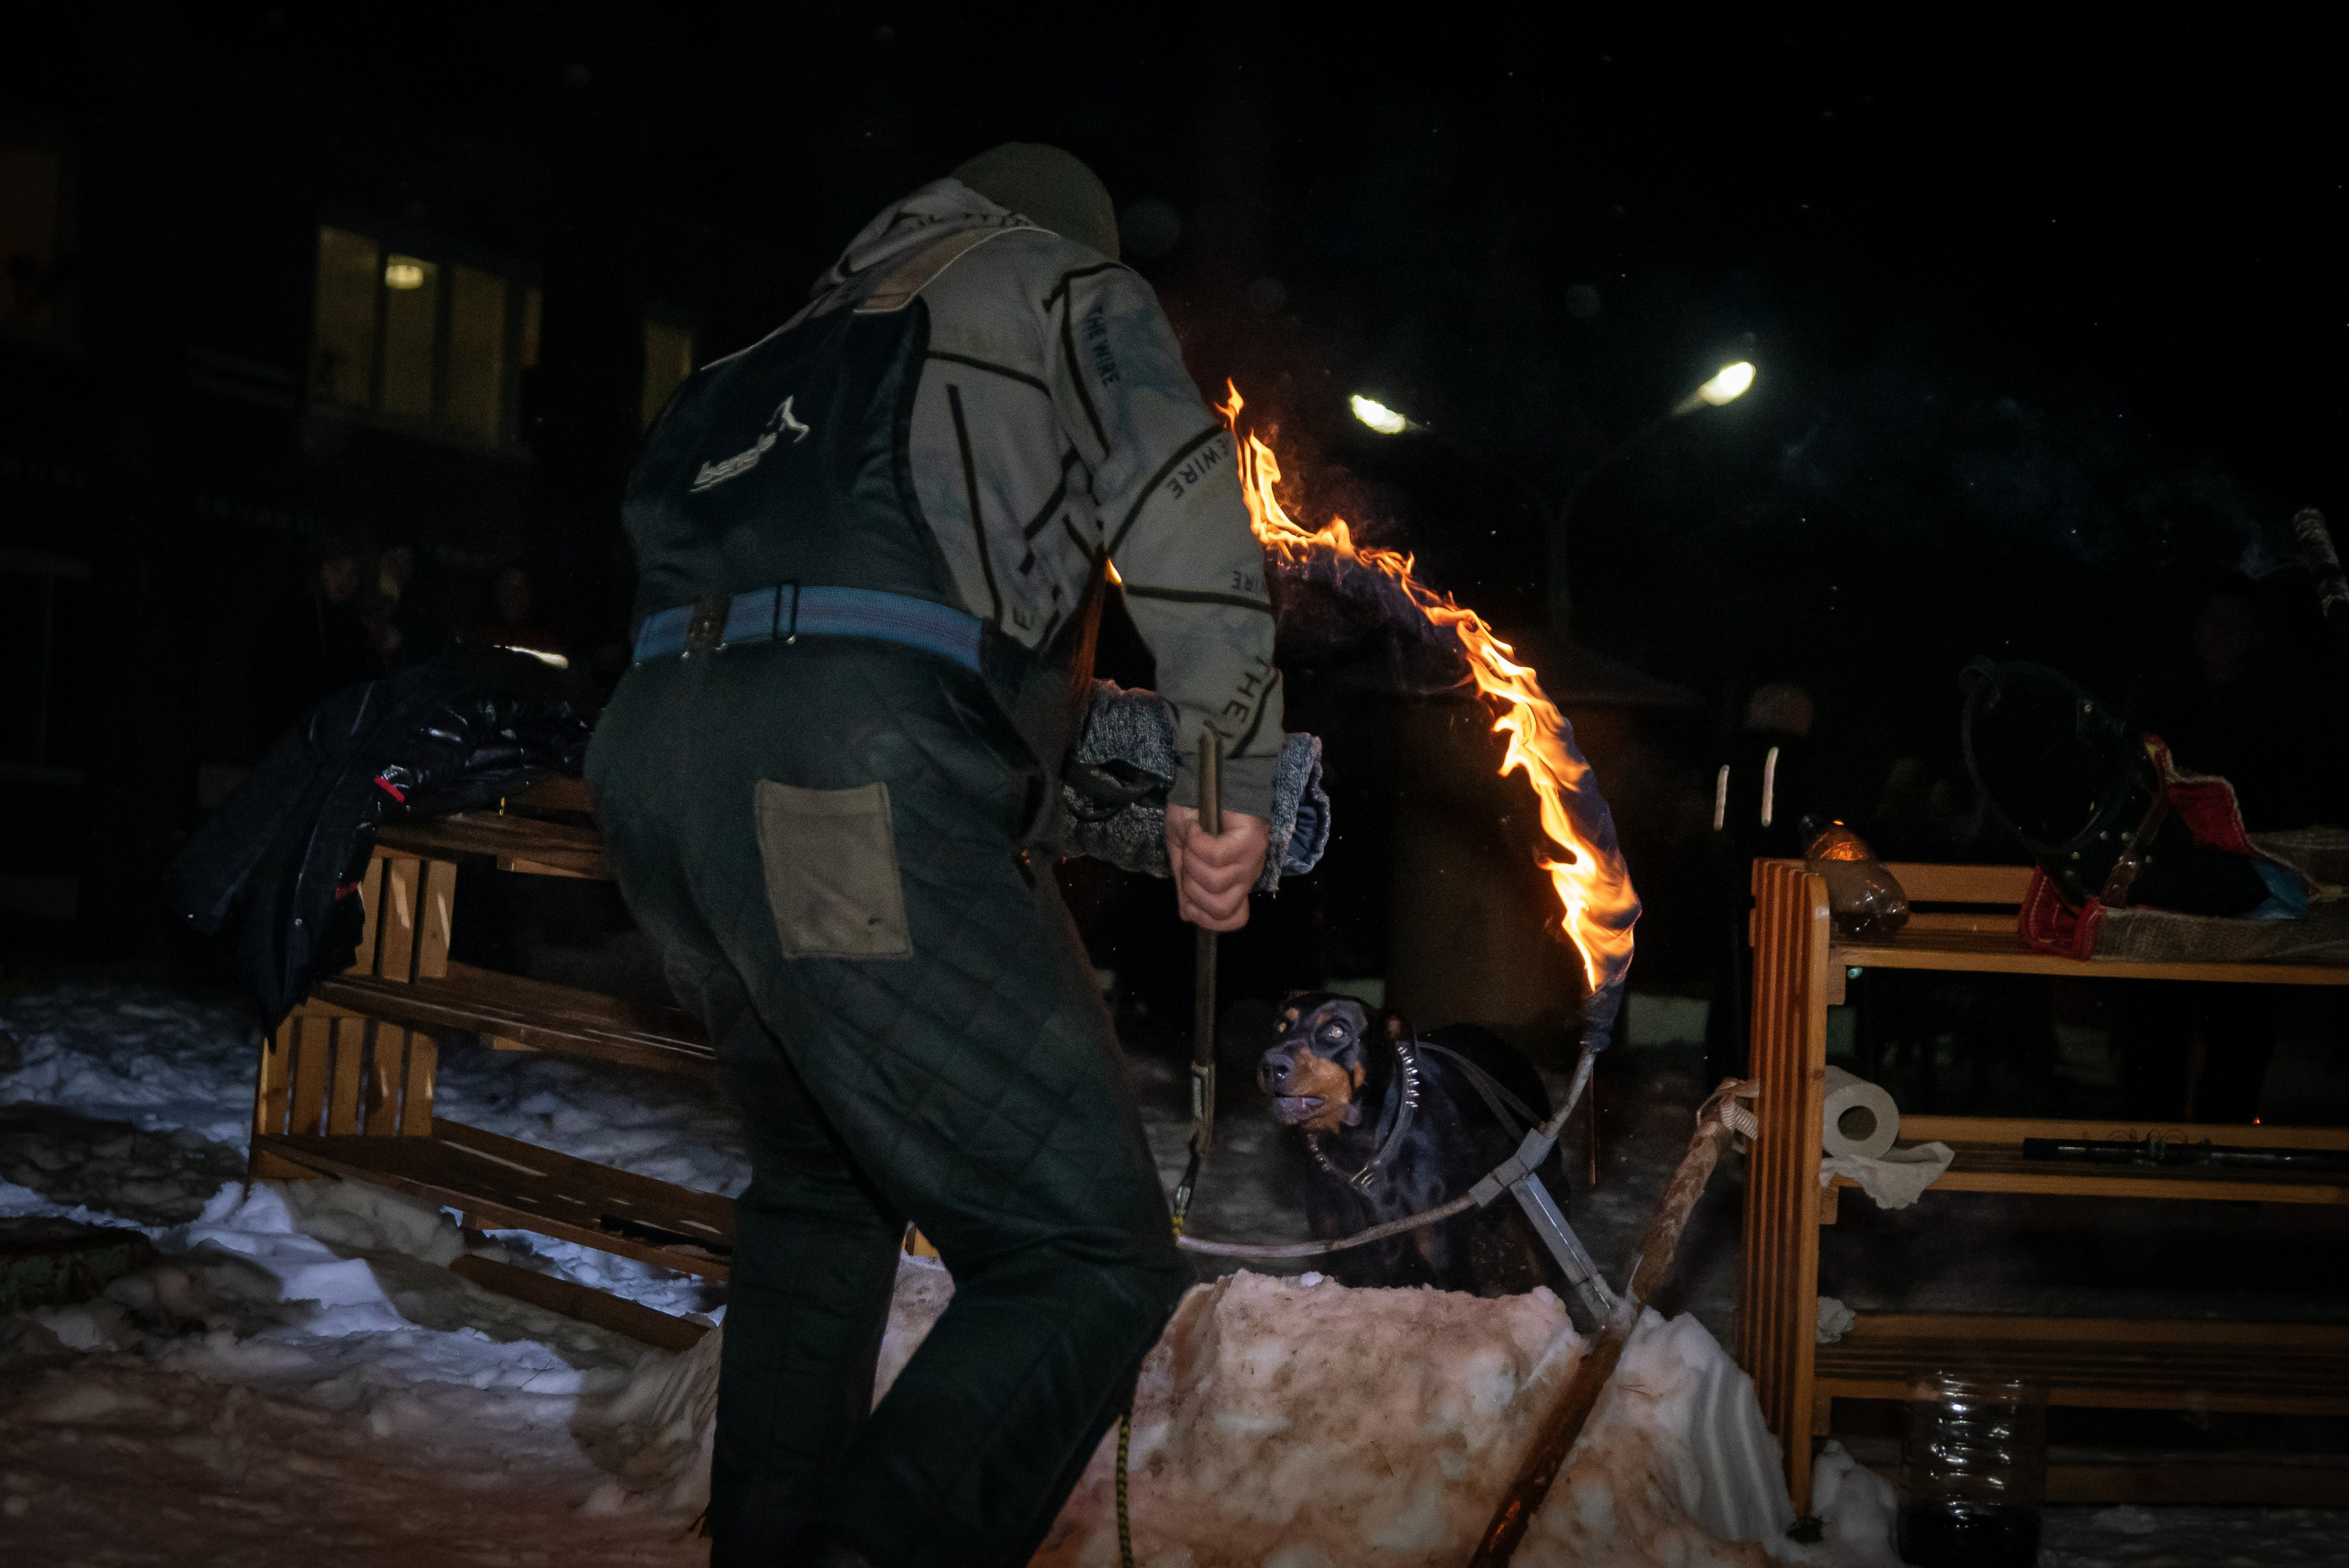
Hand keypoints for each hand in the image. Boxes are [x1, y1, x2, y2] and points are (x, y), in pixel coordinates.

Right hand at [1167, 805, 1269, 931]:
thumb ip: (1186, 885)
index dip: (1207, 918)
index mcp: (1234, 882)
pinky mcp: (1250, 839)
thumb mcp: (1183, 854)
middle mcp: (1247, 875)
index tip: (1189, 899)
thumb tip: (1187, 915)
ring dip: (1192, 861)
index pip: (1233, 919)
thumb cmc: (1196, 814)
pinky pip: (1217, 857)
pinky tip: (1196, 828)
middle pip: (1221, 908)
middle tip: (1188, 861)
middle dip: (1193, 890)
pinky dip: (1197, 843)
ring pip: (1215, 883)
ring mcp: (1251, 858)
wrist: (1203, 779)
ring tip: (1193, 839)